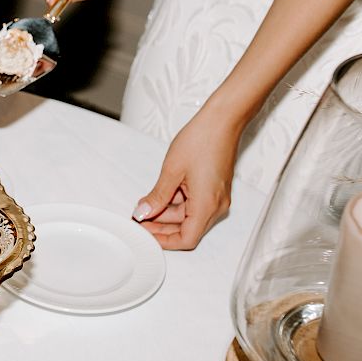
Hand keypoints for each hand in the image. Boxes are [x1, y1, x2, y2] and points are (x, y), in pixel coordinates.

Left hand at [131, 106, 240, 249]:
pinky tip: (159, 196)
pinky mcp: (215, 190)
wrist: (222, 120)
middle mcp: (216, 206)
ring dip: (167, 214)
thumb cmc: (202, 139)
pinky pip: (195, 204)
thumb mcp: (172, 170)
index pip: (186, 240)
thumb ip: (157, 196)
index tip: (145, 233)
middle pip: (187, 229)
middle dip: (161, 226)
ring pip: (189, 216)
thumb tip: (143, 213)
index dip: (163, 240)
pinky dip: (177, 203)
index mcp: (207, 205)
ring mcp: (217, 198)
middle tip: (138, 218)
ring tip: (144, 205)